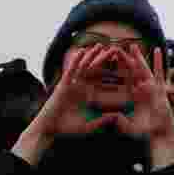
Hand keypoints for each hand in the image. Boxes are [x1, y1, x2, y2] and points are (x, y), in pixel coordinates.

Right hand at [12, 44, 119, 163]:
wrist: (48, 129)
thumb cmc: (66, 129)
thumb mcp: (88, 125)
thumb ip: (101, 121)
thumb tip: (116, 116)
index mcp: (88, 95)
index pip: (103, 82)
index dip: (113, 74)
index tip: (125, 67)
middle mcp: (81, 87)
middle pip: (95, 70)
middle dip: (105, 59)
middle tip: (116, 49)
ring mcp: (72, 85)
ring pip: (84, 67)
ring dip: (92, 55)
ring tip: (101, 45)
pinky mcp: (63, 85)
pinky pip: (71, 70)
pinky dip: (76, 60)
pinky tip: (82, 51)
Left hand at [114, 45, 173, 168]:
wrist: (160, 134)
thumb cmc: (146, 133)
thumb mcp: (129, 127)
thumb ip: (120, 122)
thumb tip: (110, 116)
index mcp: (134, 96)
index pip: (123, 80)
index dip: (116, 72)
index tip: (109, 63)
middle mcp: (142, 90)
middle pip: (131, 71)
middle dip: (125, 60)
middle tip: (117, 48)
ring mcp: (152, 88)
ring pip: (143, 69)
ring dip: (139, 57)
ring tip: (133, 45)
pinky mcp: (161, 89)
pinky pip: (159, 72)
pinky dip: (159, 61)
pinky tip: (158, 50)